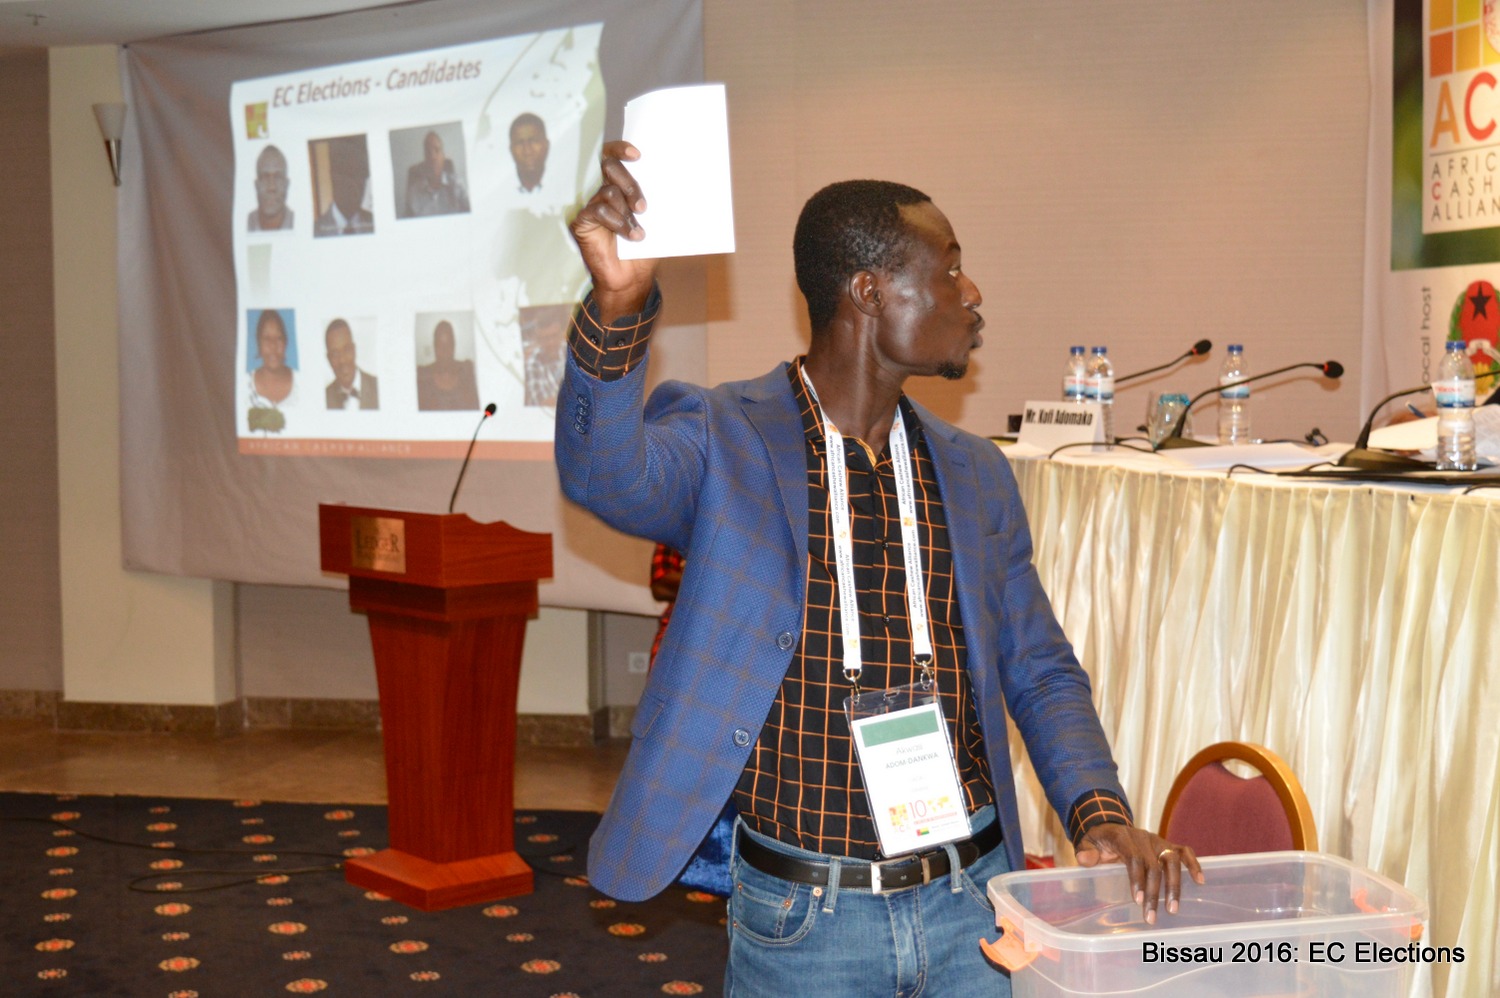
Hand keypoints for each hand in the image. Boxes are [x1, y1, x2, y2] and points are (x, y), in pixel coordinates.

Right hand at [571, 140, 657, 323]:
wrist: (631, 279)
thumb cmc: (643, 250)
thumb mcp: (655, 221)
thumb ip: (657, 199)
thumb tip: (677, 178)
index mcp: (618, 187)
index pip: (612, 157)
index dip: (620, 149)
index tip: (637, 154)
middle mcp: (601, 192)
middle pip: (609, 167)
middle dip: (630, 184)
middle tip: (643, 206)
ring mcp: (590, 206)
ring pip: (608, 191)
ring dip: (627, 211)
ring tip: (639, 230)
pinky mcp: (581, 222)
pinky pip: (598, 210)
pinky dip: (617, 222)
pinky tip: (630, 236)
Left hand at [1074, 824, 1203, 924]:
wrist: (1108, 826)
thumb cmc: (1099, 841)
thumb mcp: (1087, 843)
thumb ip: (1085, 851)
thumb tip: (1085, 859)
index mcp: (1123, 837)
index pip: (1134, 857)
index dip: (1137, 878)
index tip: (1137, 900)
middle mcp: (1143, 837)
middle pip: (1154, 864)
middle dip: (1154, 892)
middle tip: (1151, 916)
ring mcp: (1158, 841)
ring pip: (1171, 861)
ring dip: (1174, 886)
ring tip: (1173, 909)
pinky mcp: (1167, 845)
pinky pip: (1184, 852)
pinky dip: (1193, 865)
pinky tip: (1200, 882)